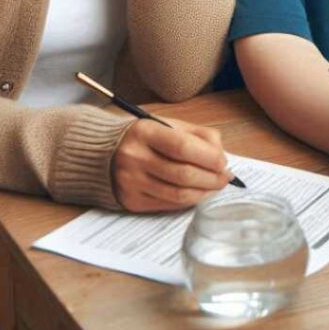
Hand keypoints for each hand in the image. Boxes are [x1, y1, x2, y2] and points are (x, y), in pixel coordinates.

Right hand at [112, 118, 233, 212]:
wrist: (103, 152)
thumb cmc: (146, 137)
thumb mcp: (169, 125)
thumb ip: (198, 135)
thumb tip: (221, 155)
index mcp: (145, 132)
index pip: (183, 147)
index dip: (209, 157)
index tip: (224, 162)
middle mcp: (135, 158)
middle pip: (183, 174)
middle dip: (212, 178)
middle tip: (226, 177)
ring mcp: (131, 182)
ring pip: (177, 194)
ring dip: (204, 192)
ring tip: (216, 186)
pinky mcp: (131, 201)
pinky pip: (168, 204)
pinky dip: (188, 200)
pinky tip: (198, 193)